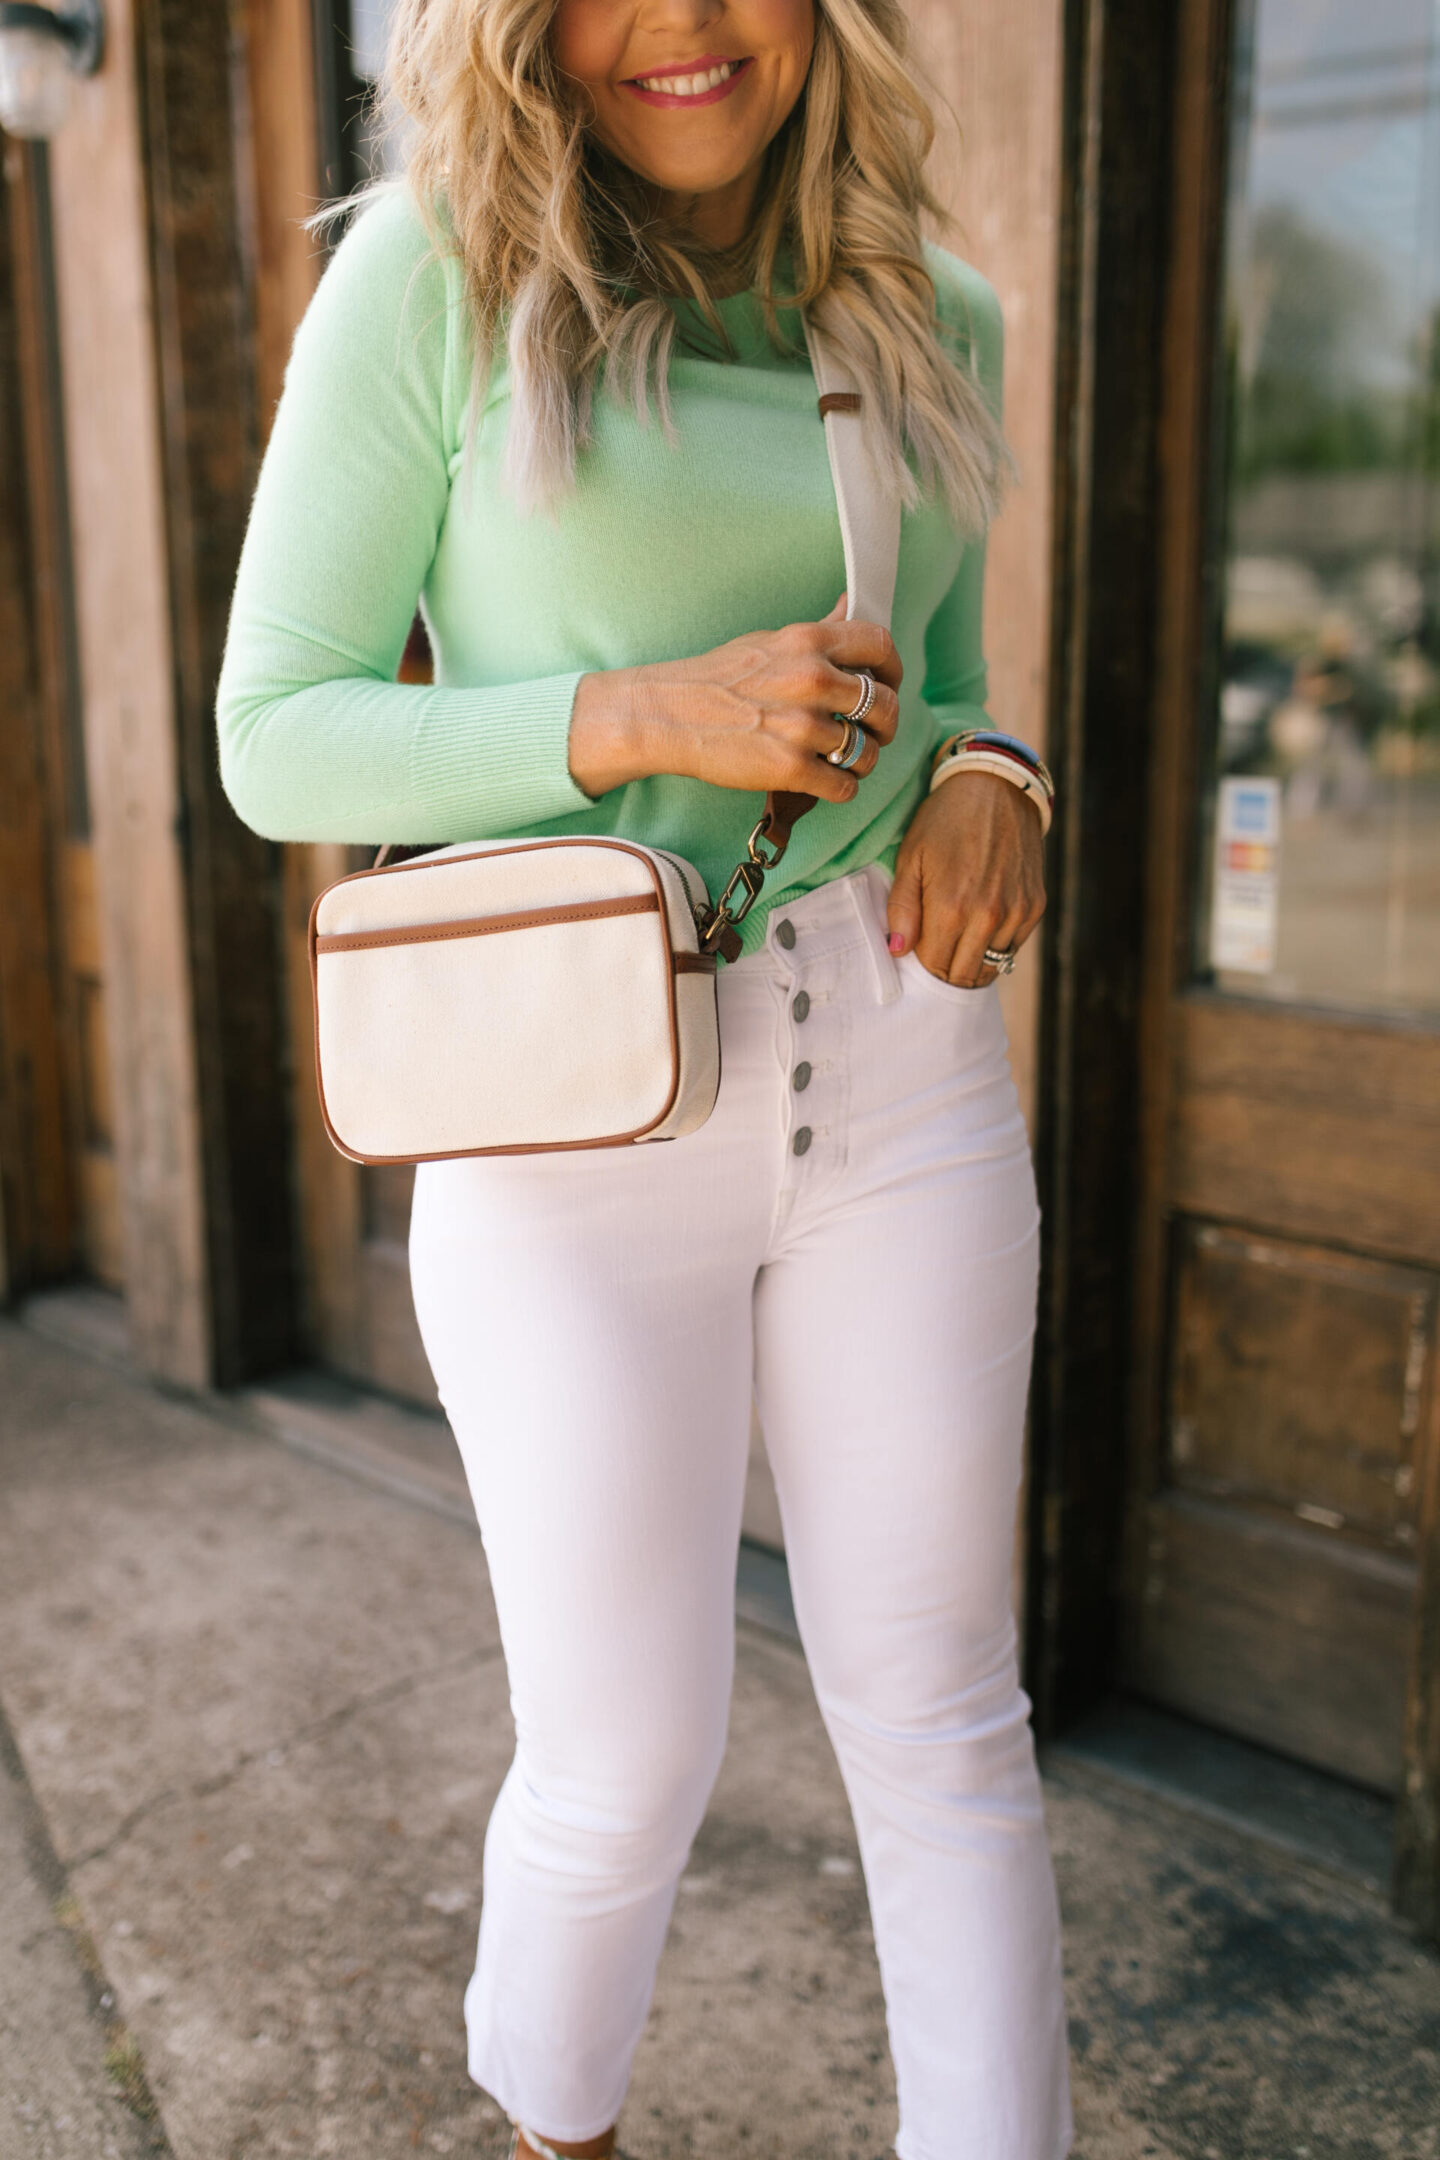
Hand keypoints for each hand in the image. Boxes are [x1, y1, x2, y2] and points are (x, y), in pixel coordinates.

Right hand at [568, 595, 901, 803]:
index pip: (881, 647)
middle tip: (871, 733)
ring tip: (843, 760)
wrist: (667, 715)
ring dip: (861, 762)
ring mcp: (802, 726)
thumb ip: (818, 632)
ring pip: (868, 753)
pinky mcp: (789, 768)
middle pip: (885, 706)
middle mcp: (811, 680)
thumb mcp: (769, 641)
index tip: (887, 686)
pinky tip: (824, 781)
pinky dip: (841, 789)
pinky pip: (844, 787)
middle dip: (885, 725)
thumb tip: (849, 607)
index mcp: (808, 642)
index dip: (893, 671)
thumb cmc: (717, 678)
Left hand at [887, 771, 1045, 984]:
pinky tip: (983, 926)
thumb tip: (897, 952)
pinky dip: (996, 946)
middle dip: (945, 971)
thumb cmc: (945, 821)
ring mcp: (1016, 913)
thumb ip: (902, 909)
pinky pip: (1013, 947)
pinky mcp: (1035, 906)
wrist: (997, 787)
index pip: (933, 966)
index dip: (921, 965)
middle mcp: (987, 916)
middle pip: (963, 974)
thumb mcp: (911, 858)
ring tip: (958, 940)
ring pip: (990, 966)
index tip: (917, 951)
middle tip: (936, 952)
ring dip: (972, 962)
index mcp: (950, 908)